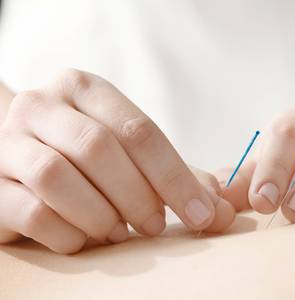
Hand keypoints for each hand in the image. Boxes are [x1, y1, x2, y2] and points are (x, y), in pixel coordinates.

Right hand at [0, 69, 233, 252]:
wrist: (17, 154)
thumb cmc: (86, 156)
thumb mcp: (131, 154)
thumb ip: (177, 178)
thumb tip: (223, 212)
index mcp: (85, 90)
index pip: (138, 130)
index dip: (175, 177)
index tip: (203, 215)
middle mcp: (43, 106)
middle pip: (98, 148)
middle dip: (138, 195)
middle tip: (156, 226)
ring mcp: (9, 141)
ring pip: (56, 176)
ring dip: (100, 214)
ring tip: (118, 233)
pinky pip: (31, 212)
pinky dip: (68, 233)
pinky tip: (85, 239)